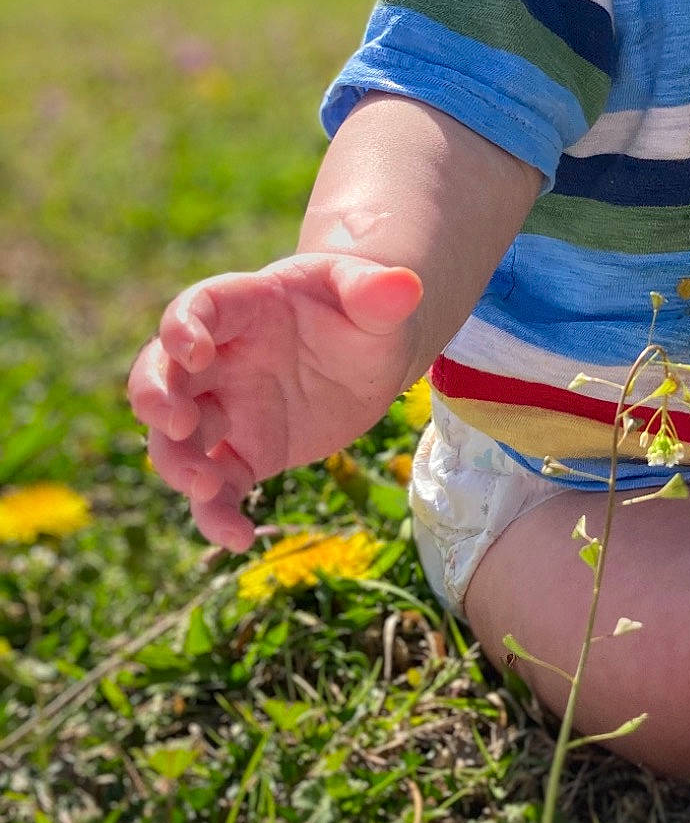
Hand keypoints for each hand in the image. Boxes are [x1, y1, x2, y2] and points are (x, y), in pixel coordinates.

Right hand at [128, 254, 423, 550]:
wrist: (369, 354)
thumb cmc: (361, 311)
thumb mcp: (373, 297)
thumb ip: (379, 292)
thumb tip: (402, 284)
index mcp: (243, 307)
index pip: (195, 308)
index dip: (182, 327)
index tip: (192, 350)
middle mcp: (219, 360)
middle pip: (161, 374)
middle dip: (155, 397)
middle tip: (176, 422)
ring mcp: (226, 409)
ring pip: (175, 439)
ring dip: (177, 463)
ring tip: (203, 487)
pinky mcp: (245, 453)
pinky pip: (218, 487)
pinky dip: (217, 514)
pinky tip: (238, 538)